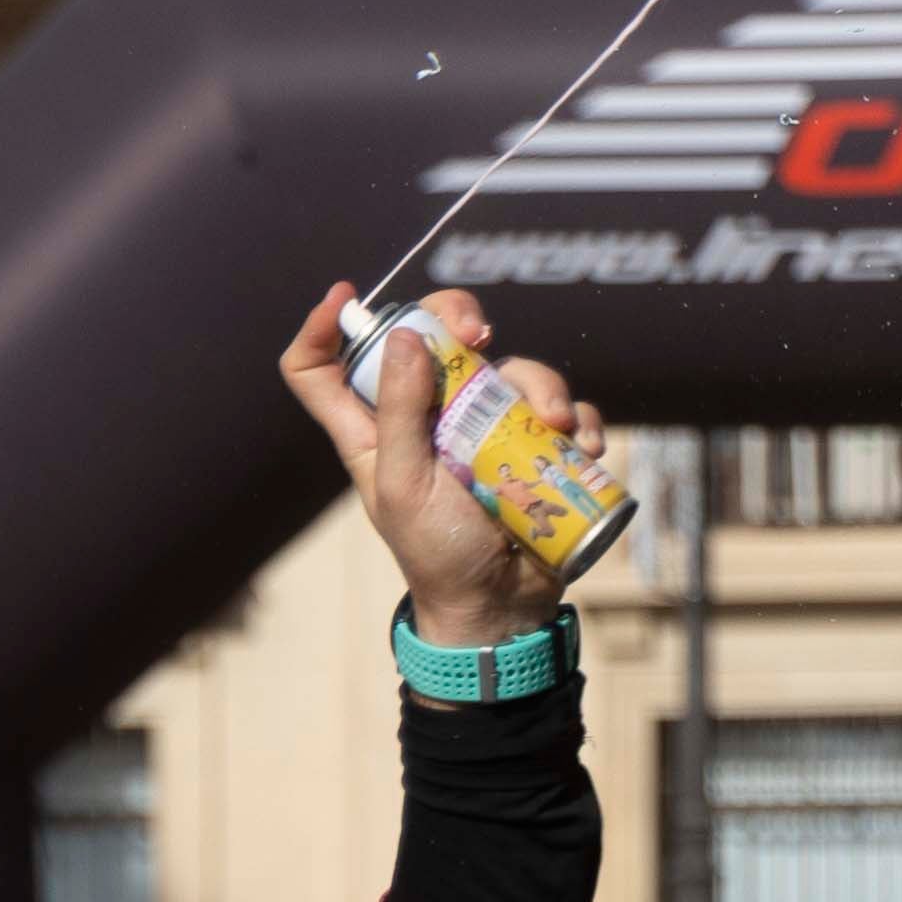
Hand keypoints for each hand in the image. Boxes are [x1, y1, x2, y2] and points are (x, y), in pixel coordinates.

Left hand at [277, 284, 592, 653]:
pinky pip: (557, 406)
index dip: (323, 326)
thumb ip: (399, 414)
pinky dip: (574, 419)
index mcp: (373, 428)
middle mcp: (425, 416)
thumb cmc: (439, 554)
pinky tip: (580, 446)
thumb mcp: (405, 487)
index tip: (347, 296)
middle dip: (456, 317)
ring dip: (539, 384)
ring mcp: (482, 426)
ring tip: (553, 427)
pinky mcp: (530, 443)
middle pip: (430, 334)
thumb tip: (403, 337)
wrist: (501, 606)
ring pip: (508, 365)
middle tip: (479, 334)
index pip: (321, 369)